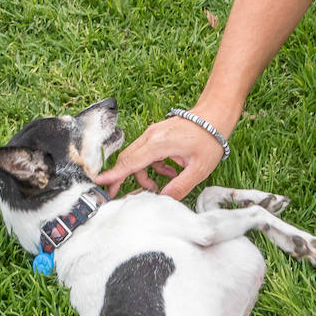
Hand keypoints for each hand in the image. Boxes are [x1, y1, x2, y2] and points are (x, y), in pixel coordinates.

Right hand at [94, 114, 227, 200]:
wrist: (215, 115)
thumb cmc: (209, 140)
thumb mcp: (199, 169)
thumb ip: (179, 187)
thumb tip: (163, 200)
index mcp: (158, 144)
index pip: (130, 163)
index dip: (114, 175)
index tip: (99, 183)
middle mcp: (151, 137)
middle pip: (128, 160)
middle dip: (122, 178)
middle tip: (118, 194)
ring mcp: (152, 134)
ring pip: (136, 158)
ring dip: (143, 174)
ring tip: (160, 185)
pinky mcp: (156, 134)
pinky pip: (146, 153)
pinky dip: (153, 166)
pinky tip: (171, 171)